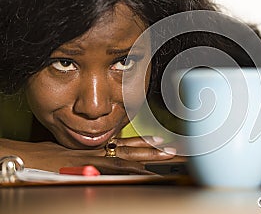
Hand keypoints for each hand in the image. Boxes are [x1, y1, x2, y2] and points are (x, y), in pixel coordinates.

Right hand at [0, 137, 175, 173]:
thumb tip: (110, 154)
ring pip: (129, 155)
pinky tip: (144, 170)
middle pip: (134, 149)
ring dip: (149, 154)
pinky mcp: (90, 167)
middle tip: (176, 148)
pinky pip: (114, 167)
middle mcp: (101, 152)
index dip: (145, 144)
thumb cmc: (50, 159)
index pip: (127, 145)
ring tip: (168, 152)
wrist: (31, 159)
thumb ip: (93, 157)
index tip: (163, 142)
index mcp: (99, 150)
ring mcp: (97, 159)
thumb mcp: (75, 156)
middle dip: (156, 150)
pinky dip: (131, 170)